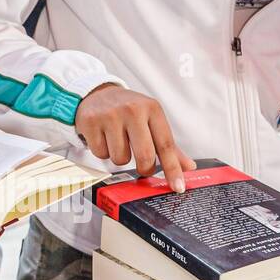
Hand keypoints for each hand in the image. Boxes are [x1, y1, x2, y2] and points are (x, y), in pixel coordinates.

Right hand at [74, 84, 194, 190]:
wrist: (97, 94)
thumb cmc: (128, 111)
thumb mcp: (151, 120)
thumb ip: (169, 146)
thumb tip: (188, 167)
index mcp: (152, 109)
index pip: (166, 144)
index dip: (172, 168)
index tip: (178, 186)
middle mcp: (133, 110)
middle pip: (144, 156)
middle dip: (145, 168)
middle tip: (142, 166)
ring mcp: (110, 115)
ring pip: (120, 159)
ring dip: (120, 157)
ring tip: (118, 141)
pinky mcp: (91, 122)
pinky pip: (101, 154)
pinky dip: (103, 152)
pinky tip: (103, 138)